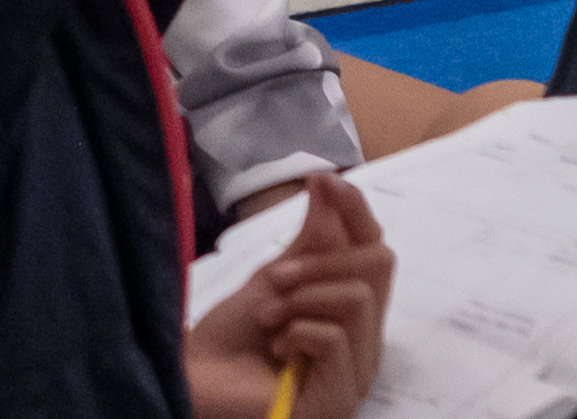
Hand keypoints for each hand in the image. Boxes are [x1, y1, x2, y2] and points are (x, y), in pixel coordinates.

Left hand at [183, 174, 387, 418]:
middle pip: (378, 267)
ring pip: (358, 300)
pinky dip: (299, 332)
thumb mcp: (275, 277)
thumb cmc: (234, 337)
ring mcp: (358, 375)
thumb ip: (311, 239)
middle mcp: (366, 344)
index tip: (323, 180)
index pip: (378, 252)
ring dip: (302, 298)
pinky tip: (277, 348)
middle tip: (275, 278)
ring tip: (268, 318)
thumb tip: (330, 180)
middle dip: (320, 260)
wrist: (197, 382)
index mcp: (354, 314)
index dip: (356, 210)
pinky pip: (338, 340)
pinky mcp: (342, 400)